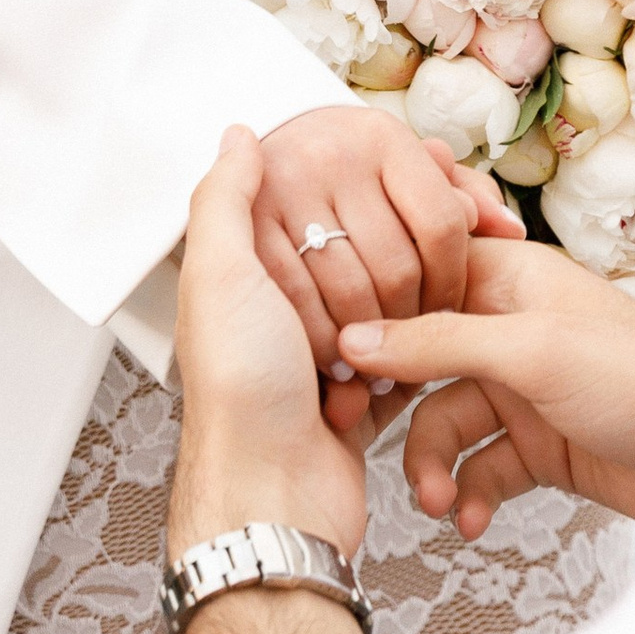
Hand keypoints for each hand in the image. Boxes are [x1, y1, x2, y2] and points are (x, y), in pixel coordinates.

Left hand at [170, 130, 374, 560]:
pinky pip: (412, 358)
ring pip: (398, 304)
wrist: (274, 497)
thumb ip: (224, 198)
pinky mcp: (365, 394)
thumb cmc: (239, 396)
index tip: (398, 203)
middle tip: (378, 300)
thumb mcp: (219, 277)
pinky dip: (415, 365)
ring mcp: (328, 352)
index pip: (325, 209)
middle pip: (371, 255)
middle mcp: (284, 310)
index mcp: (247, 273)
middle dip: (381, 280)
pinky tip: (407, 371)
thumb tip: (238, 136)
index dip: (360, 211)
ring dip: (399, 326)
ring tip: (380, 347)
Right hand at [254, 104, 481, 380]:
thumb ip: (461, 198)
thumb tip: (510, 231)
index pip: (442, 224)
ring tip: (378, 360)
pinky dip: (322, 341)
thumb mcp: (406, 174)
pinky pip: (300, 302)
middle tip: (411, 345)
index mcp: (382, 138)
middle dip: (411, 321)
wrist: (261, 176)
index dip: (453, 282)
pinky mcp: (247, 228)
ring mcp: (284, 190)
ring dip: (369, 339)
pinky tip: (336, 358)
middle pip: (398, 267)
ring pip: (351, 292)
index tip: (447, 312)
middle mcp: (332, 156)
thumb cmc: (350, 180)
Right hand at [339, 245, 634, 540]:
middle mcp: (512, 331)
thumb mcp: (535, 352)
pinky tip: (475, 519)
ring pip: (445, 424)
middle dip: (390, 408)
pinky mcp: (542, 446)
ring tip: (440, 502)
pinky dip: (471, 495)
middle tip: (356, 440)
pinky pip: (480, 469)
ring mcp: (526, 391)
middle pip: (420, 362)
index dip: (370, 322)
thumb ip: (441, 344)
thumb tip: (358, 336)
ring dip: (434, 467)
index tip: (327, 363)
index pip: (416, 285)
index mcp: (511, 280)